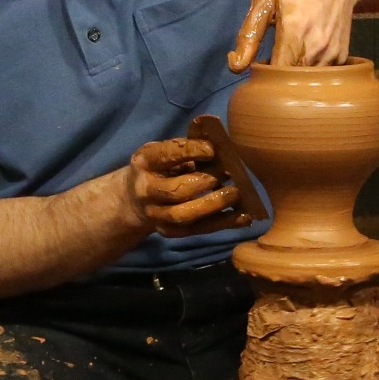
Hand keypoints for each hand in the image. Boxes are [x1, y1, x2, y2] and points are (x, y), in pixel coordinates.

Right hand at [125, 136, 239, 235]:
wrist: (134, 200)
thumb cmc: (160, 169)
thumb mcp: (166, 153)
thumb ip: (189, 150)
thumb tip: (224, 147)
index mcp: (145, 161)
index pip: (167, 155)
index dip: (191, 151)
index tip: (214, 149)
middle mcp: (146, 190)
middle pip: (175, 190)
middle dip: (204, 182)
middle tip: (228, 174)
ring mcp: (156, 214)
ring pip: (184, 215)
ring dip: (213, 205)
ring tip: (236, 194)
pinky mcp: (170, 232)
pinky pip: (198, 230)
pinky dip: (223, 223)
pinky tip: (243, 216)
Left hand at [225, 0, 367, 69]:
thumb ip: (249, 34)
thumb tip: (236, 65)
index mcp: (294, 32)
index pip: (276, 74)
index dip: (264, 76)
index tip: (259, 64)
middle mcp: (316, 48)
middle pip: (291, 82)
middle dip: (278, 77)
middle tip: (272, 56)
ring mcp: (332, 54)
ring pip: (306, 81)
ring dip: (294, 73)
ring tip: (289, 50)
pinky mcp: (342, 56)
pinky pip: (320, 73)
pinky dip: (309, 68)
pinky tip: (306, 49)